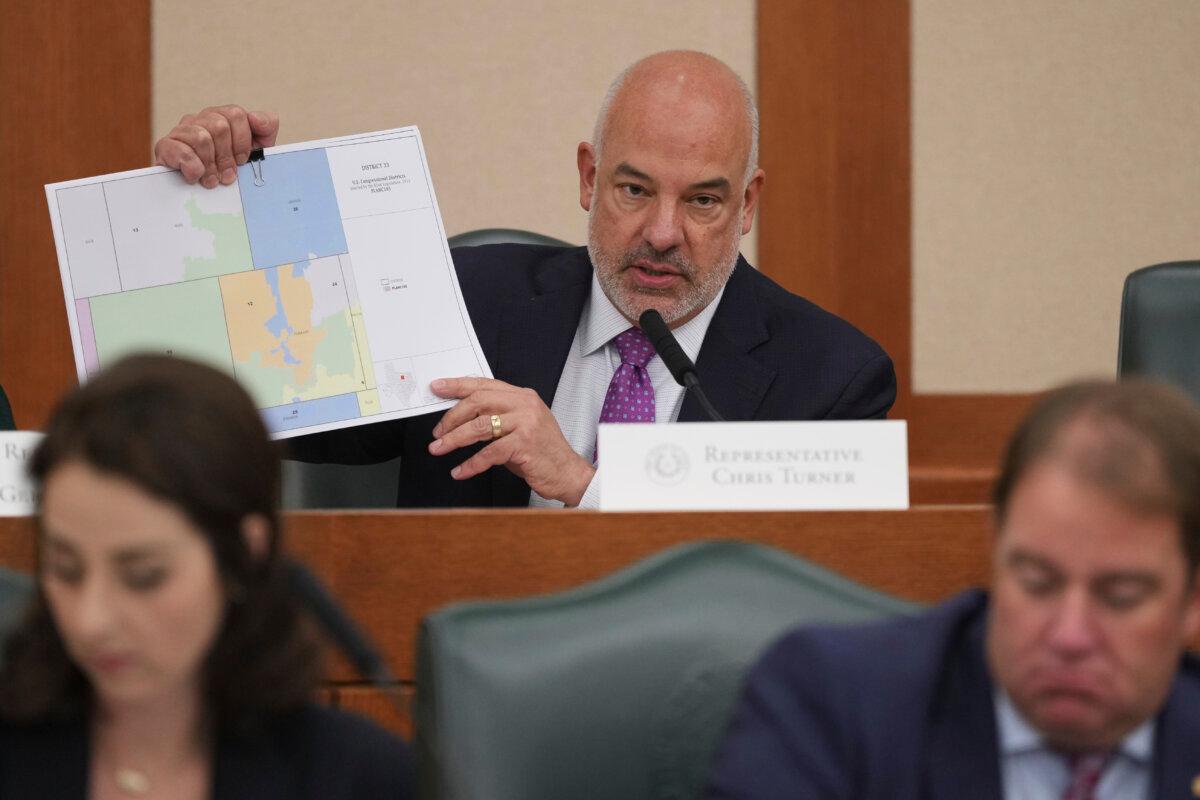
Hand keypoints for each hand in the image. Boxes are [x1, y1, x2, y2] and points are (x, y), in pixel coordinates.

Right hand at [153, 105, 279, 187]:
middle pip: (219, 125)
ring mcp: (181, 131)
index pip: (236, 114)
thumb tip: (255, 118)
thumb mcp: (256, 151)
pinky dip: (193, 167)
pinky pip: (181, 150)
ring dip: (211, 164)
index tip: (242, 161)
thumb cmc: (230, 171)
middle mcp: (201, 119)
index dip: (242, 141)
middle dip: (227, 156)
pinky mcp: (166, 146)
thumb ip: (265, 130)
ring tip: (212, 180)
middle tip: (228, 176)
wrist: (202, 196)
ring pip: (201, 137)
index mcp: (222, 117)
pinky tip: (196, 177)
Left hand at [427, 377, 595, 506]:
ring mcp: (526, 423)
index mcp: (522, 396)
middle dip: (451, 417)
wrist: (568, 473)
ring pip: (479, 426)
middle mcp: (525, 404)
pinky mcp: (525, 444)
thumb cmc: (541, 453)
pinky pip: (489, 453)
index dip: (458, 385)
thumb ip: (497, 417)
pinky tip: (460, 471)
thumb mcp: (520, 427)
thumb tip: (461, 418)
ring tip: (439, 449)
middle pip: (478, 402)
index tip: (438, 387)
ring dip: (454, 439)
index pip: (484, 384)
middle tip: (437, 432)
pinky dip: (471, 464)